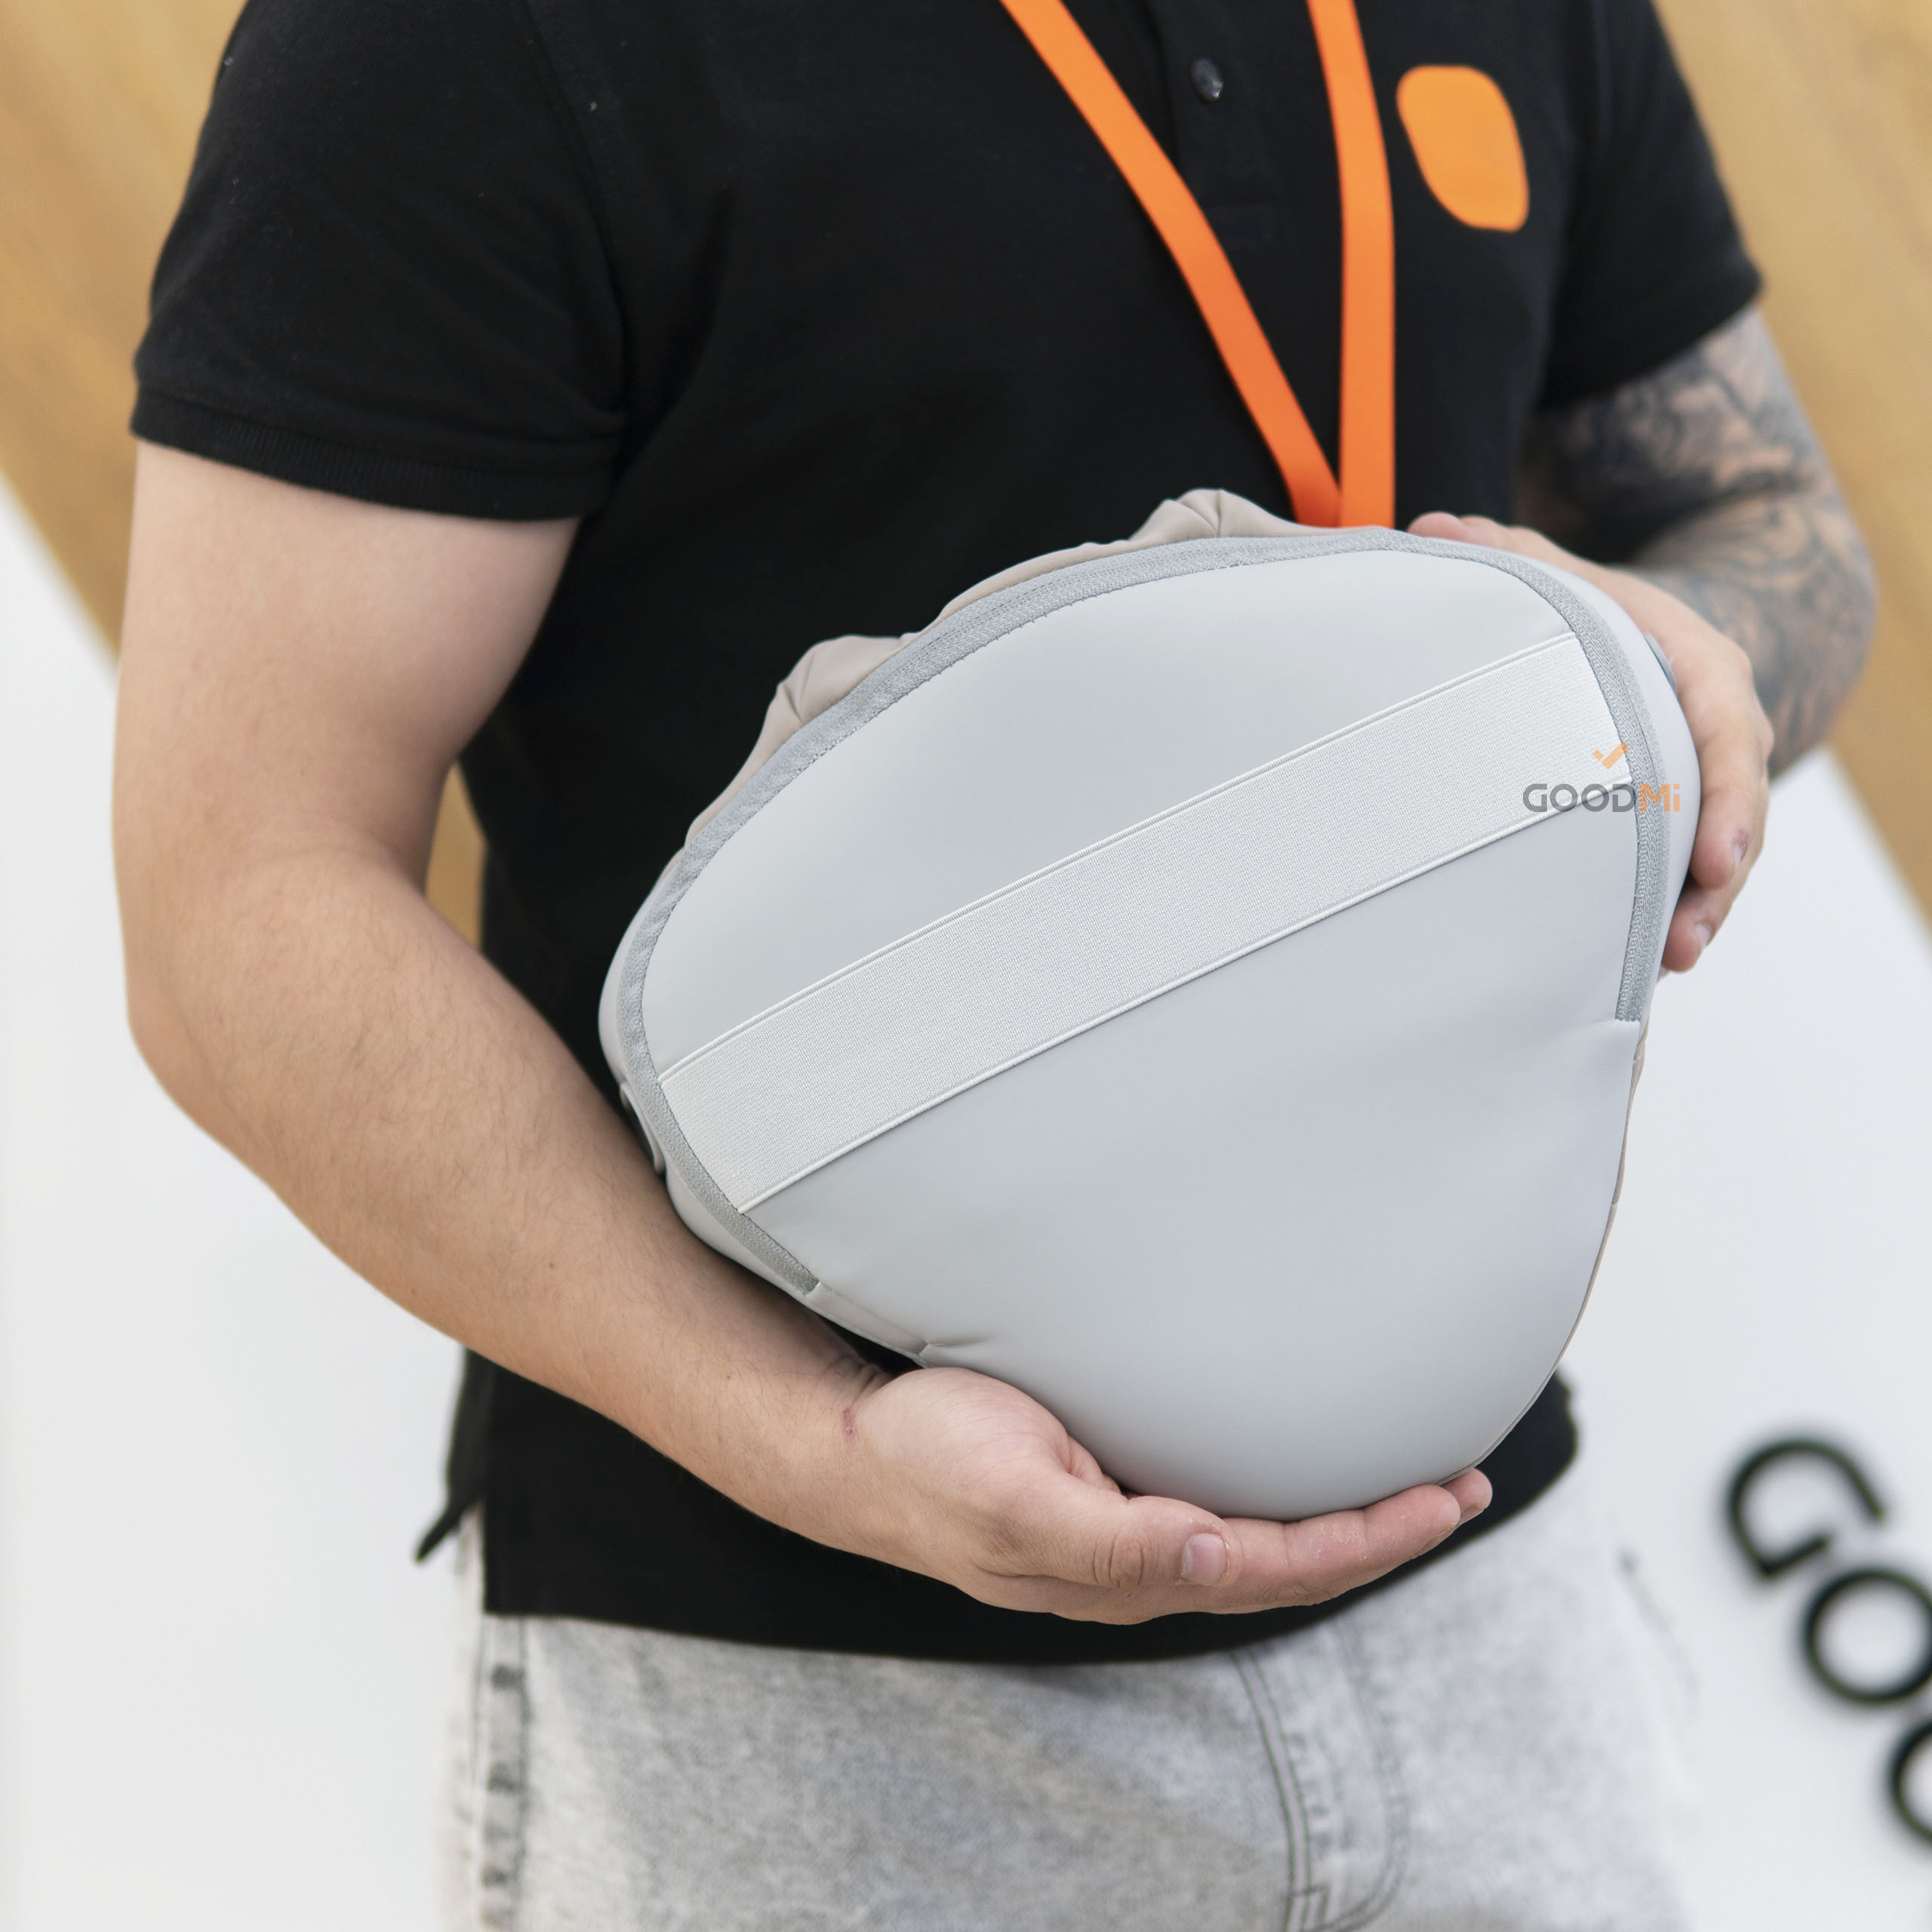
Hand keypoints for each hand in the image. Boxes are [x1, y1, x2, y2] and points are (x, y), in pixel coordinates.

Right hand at [811, 1360, 1489, 1623]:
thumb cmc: (930, 1466)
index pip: (1279, 1569)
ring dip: (1345, 1516)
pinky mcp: (1113, 1494)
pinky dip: (1286, 1493)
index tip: (1445, 1500)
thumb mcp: (1014, 1497)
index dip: (1368, 1541)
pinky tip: (1302, 1460)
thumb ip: (1111, 1540)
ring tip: (1416, 1477)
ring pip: (1264, 1541)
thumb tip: (1214, 1559)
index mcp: (1129, 1570)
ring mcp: (1130, 1532)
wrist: (856, 1453)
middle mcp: (1144, 1561)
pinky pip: (1223, 1505)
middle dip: (1382, 1533)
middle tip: (1467, 1484)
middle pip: (1291, 1565)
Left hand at [1410, 513, 1773, 970]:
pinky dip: (1669, 910)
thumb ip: (1501, 557)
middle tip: (1682, 942)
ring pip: (1716, 852)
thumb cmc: (1586, 604)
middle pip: (1731, 812)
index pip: (1728, 732)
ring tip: (1666, 965)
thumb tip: (1425, 534)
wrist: (1634, 625)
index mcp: (1697, 666)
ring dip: (1695, 912)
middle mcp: (1715, 727)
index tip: (1711, 857)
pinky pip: (1686, 867)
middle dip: (1713, 881)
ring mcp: (1702, 779)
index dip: (1721, 798)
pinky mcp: (1676, 815)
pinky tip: (1641, 961)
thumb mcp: (1551, 570)